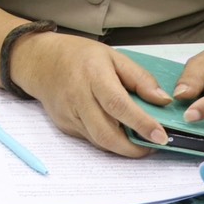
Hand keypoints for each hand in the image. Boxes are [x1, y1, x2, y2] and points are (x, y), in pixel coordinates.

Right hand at [10, 32, 176, 156]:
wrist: (40, 61)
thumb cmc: (79, 56)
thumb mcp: (113, 56)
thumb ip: (140, 78)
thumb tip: (163, 100)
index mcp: (93, 75)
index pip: (118, 104)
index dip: (141, 123)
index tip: (161, 136)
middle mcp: (78, 97)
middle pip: (106, 133)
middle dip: (133, 148)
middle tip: (153, 146)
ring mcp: (68, 114)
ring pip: (99, 141)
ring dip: (122, 148)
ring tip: (140, 141)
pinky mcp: (64, 125)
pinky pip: (90, 139)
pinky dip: (108, 141)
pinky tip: (118, 133)